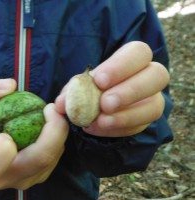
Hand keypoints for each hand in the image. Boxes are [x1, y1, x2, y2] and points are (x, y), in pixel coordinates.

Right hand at [0, 78, 68, 189]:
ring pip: (51, 157)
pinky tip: (50, 123)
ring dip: (57, 131)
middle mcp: (4, 179)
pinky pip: (56, 155)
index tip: (6, 133)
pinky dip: (58, 136)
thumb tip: (10, 87)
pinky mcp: (42, 174)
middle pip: (37, 162)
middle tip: (51, 107)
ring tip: (49, 112)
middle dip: (52, 132)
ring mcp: (26, 180)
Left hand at [55, 41, 169, 136]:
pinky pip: (140, 127)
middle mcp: (148, 77)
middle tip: (105, 104)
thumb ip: (71, 91)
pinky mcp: (145, 121)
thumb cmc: (88, 87)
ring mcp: (151, 100)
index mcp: (132, 59)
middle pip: (158, 75)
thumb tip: (60, 105)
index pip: (138, 52)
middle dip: (130, 90)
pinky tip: (98, 128)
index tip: (99, 81)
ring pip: (154, 106)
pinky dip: (118, 129)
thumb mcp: (79, 85)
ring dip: (126, 116)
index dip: (121, 65)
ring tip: (101, 121)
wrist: (95, 105)